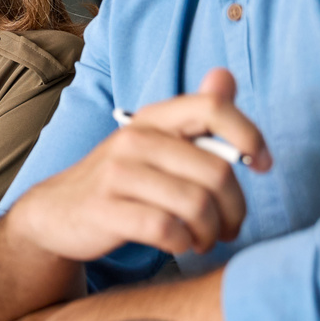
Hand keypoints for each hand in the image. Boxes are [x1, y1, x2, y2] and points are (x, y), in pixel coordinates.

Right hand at [8, 69, 269, 262]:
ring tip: (204, 239)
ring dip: (211, 232)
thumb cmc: (120, 180)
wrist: (57, 212)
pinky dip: (183, 244)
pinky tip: (179, 244)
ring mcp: (118, 174)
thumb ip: (194, 115)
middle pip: (217, 171)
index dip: (249, 135)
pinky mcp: (105, 210)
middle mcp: (135, 139)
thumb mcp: (154, 142)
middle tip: (230, 227)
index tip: (262, 165)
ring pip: (197, 205)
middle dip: (235, 208)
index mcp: (153, 118)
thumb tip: (225, 76)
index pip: (212, 107)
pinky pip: (167, 230)